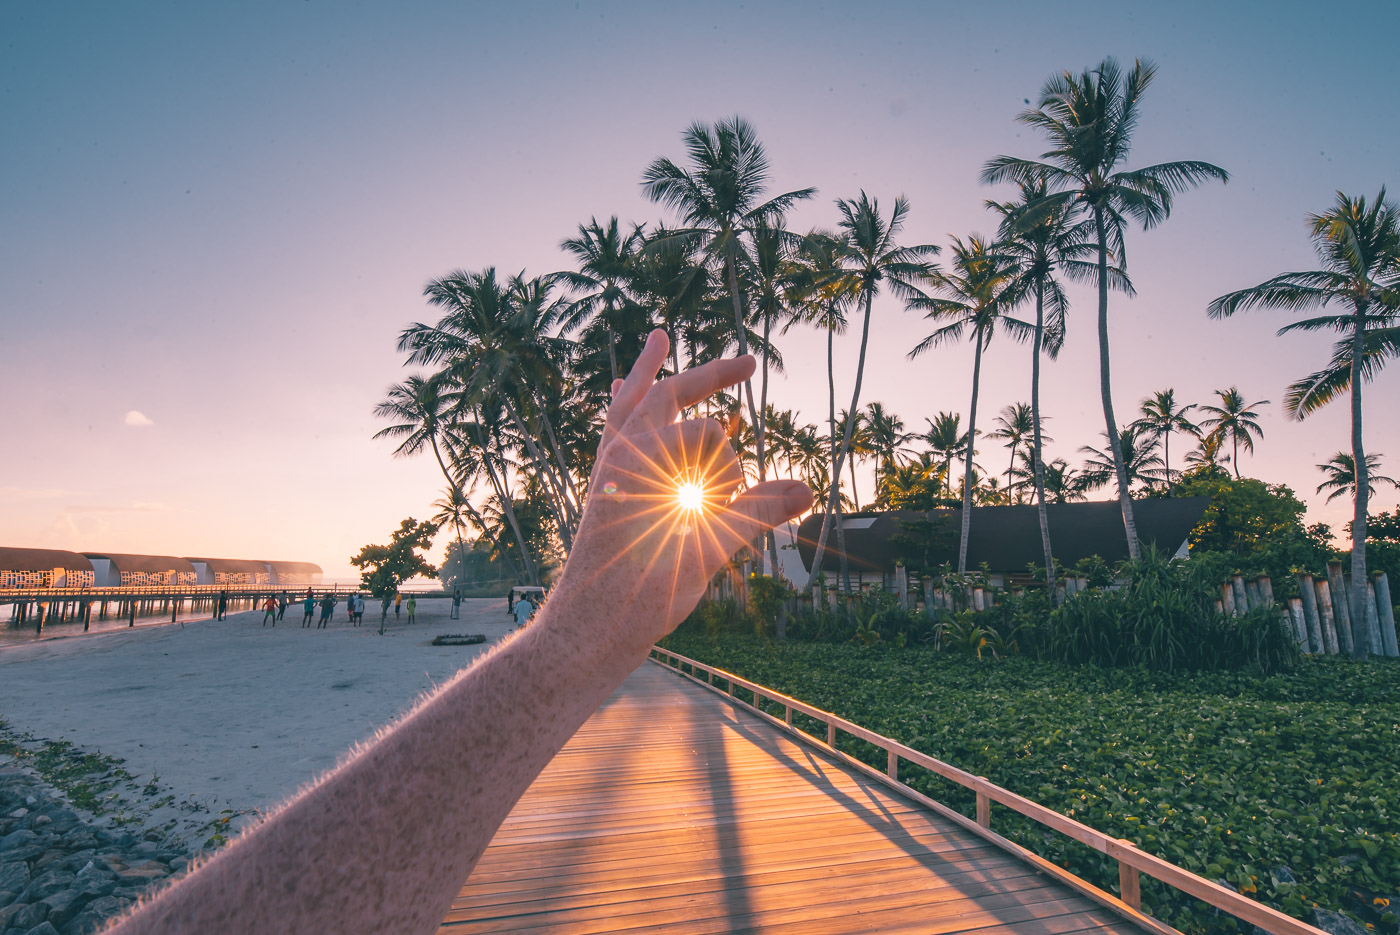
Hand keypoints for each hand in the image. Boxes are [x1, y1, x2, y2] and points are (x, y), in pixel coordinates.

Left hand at [556, 329, 810, 650]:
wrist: (589, 629)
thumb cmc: (644, 592)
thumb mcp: (708, 550)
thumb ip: (756, 512)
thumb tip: (807, 489)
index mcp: (643, 460)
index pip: (706, 437)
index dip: (730, 469)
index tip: (732, 508)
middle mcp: (621, 454)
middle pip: (669, 394)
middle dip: (709, 376)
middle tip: (748, 362)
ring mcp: (608, 468)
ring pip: (631, 404)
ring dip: (650, 373)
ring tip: (658, 340)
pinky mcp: (603, 486)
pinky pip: (611, 430)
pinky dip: (623, 405)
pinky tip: (621, 390)